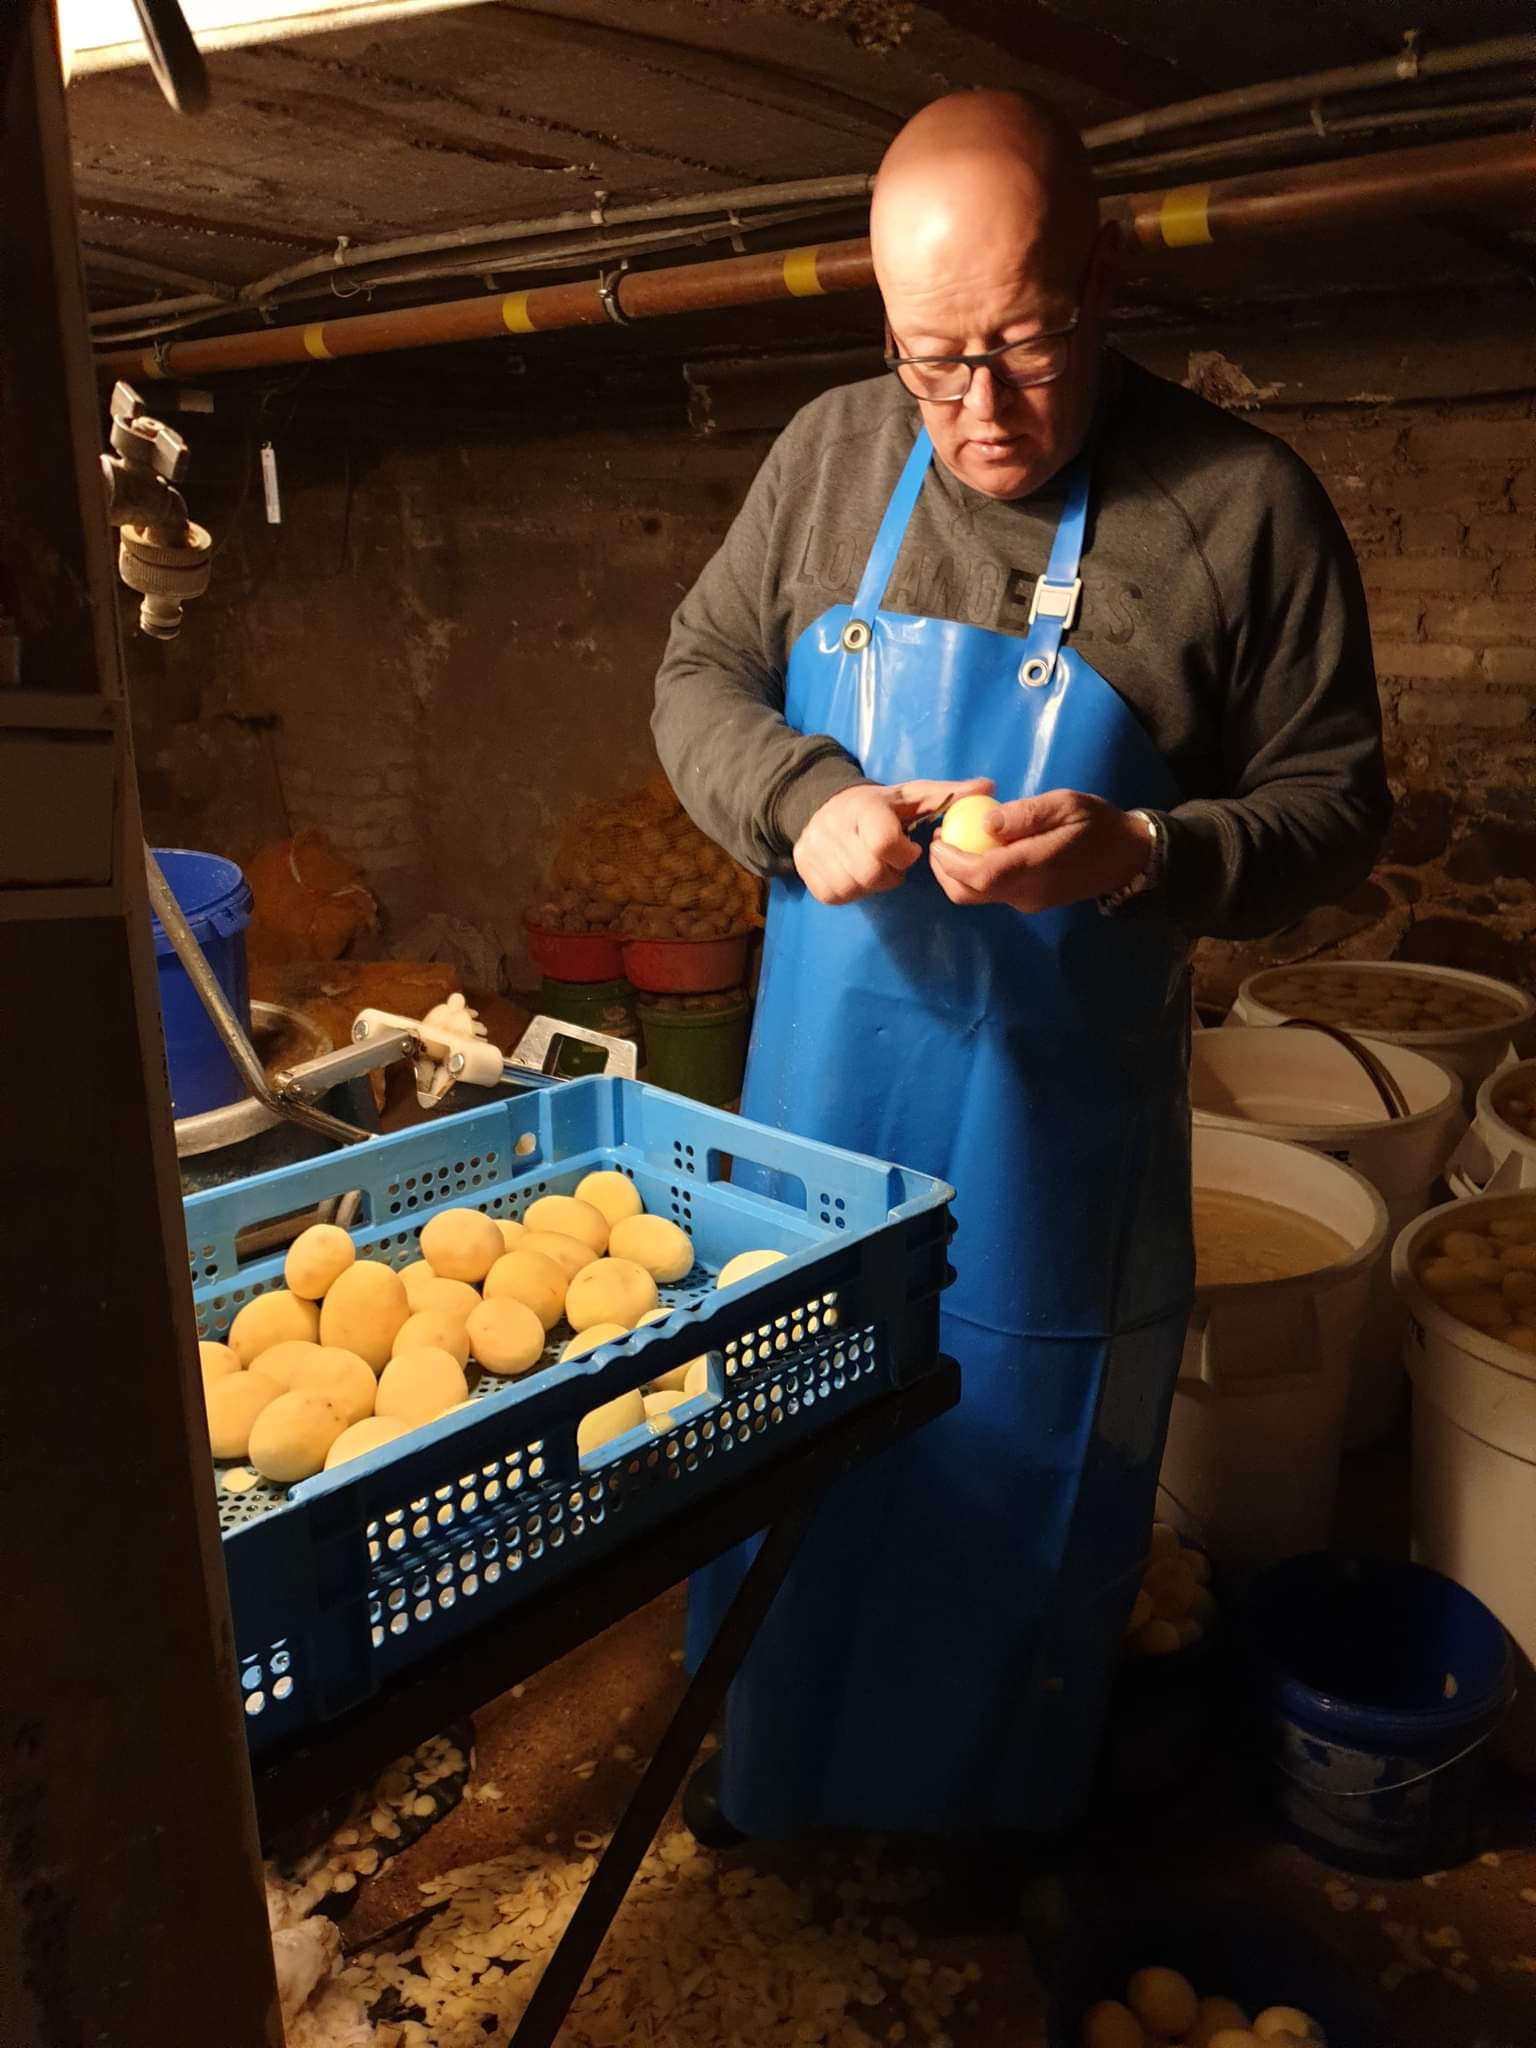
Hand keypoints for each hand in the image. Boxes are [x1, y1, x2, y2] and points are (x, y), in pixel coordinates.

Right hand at [794, 778, 995, 905]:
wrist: (820, 804)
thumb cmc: (880, 805)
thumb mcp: (913, 795)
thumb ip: (950, 795)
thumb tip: (989, 787)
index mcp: (862, 807)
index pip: (884, 843)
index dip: (903, 854)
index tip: (911, 849)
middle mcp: (832, 828)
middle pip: (871, 873)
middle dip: (890, 873)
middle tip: (894, 861)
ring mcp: (814, 851)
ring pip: (854, 888)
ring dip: (872, 883)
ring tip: (875, 864)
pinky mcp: (804, 871)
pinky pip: (835, 896)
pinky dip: (852, 890)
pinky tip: (856, 873)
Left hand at [928, 790, 1150, 913]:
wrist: (1128, 856)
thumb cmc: (1097, 824)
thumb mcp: (1066, 804)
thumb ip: (1026, 814)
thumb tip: (985, 823)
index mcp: (1035, 867)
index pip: (980, 875)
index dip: (950, 861)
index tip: (938, 838)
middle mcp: (1027, 892)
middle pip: (969, 893)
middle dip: (944, 870)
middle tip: (938, 839)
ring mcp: (1028, 902)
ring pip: (977, 896)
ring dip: (957, 873)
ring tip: (954, 840)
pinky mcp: (1030, 902)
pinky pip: (992, 892)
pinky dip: (975, 875)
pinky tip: (980, 849)